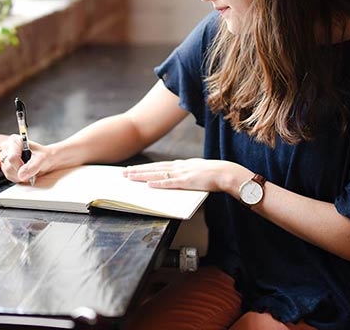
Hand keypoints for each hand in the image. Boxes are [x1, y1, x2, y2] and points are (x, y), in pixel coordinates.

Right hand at [0, 135, 52, 183]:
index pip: (12, 157)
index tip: (30, 168)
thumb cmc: (44, 156)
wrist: (47, 160)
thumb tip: (21, 175)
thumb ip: (33, 166)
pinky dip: (18, 178)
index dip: (20, 166)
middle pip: (8, 166)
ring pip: (8, 172)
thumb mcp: (42, 158)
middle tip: (31, 170)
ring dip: (20, 176)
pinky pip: (9, 176)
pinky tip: (25, 173)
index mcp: (15, 140)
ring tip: (29, 170)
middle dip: (21, 172)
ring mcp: (5, 158)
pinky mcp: (5, 167)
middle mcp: (7, 148)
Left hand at [123, 158, 244, 192]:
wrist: (225, 173)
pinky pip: (169, 183)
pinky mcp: (186, 181)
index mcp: (181, 164)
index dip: (145, 167)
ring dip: (142, 175)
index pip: (159, 165)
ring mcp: (181, 173)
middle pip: (154, 168)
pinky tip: (148, 184)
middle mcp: (178, 167)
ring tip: (130, 177)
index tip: (133, 169)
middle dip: (138, 170)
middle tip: (124, 173)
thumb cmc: (214, 174)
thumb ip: (186, 174)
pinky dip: (158, 183)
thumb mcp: (196, 171)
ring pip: (157, 174)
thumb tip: (178, 178)